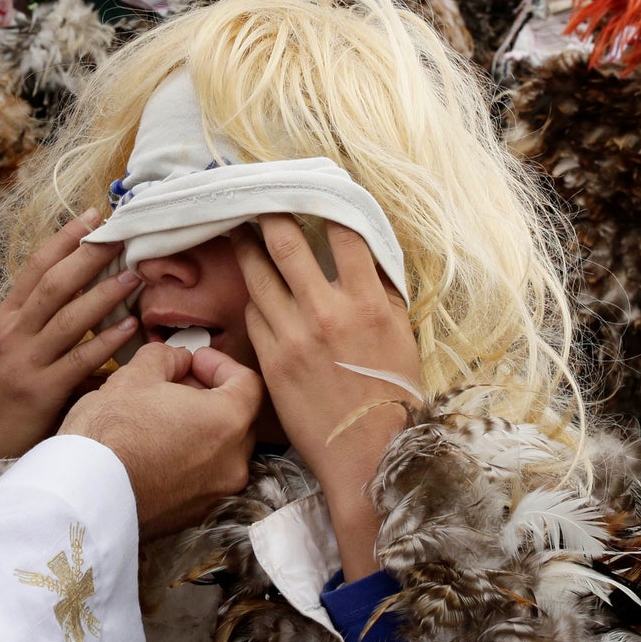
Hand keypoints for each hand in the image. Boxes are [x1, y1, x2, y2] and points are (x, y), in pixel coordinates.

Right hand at [0, 210, 141, 458]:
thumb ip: (44, 320)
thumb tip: (92, 289)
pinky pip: (79, 360)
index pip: (36, 267)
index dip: (65, 239)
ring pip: (67, 319)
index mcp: (7, 316)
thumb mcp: (14, 346)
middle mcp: (13, 333)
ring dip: (103, 295)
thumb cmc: (8, 389)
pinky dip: (106, 342)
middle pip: (53, 285)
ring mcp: (25, 361)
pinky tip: (131, 327)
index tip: (93, 216)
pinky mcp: (40, 391)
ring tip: (133, 275)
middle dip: (87, 257)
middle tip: (120, 236)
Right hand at [59, 342, 262, 538]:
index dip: (220, 364)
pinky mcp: (197, 514)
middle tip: (177, 384)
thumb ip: (167, 358)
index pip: (248, 382)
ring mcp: (217, 492)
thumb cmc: (106, 435)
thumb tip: (178, 360)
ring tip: (162, 417)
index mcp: (228, 423)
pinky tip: (158, 449)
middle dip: (211, 395)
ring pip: (223, 449)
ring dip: (201, 428)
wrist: (80, 495)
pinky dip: (191, 458)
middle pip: (239, 417)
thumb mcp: (134, 376)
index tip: (193, 360)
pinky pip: (206, 477)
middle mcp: (233, 462)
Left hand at [233, 214, 420, 580]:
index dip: (326, 203)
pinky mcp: (270, 358)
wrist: (367, 451)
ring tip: (241, 231)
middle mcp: (326, 310)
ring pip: (259, 274)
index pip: (343, 233)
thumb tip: (365, 256)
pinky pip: (254, 313)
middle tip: (258, 196)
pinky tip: (254, 288)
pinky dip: (255, 296)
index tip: (314, 190)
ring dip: (248, 248)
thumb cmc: (392, 394)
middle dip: (269, 212)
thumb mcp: (399, 334)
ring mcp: (293, 334)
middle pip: (286, 242)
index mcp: (366, 301)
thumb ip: (379, 292)